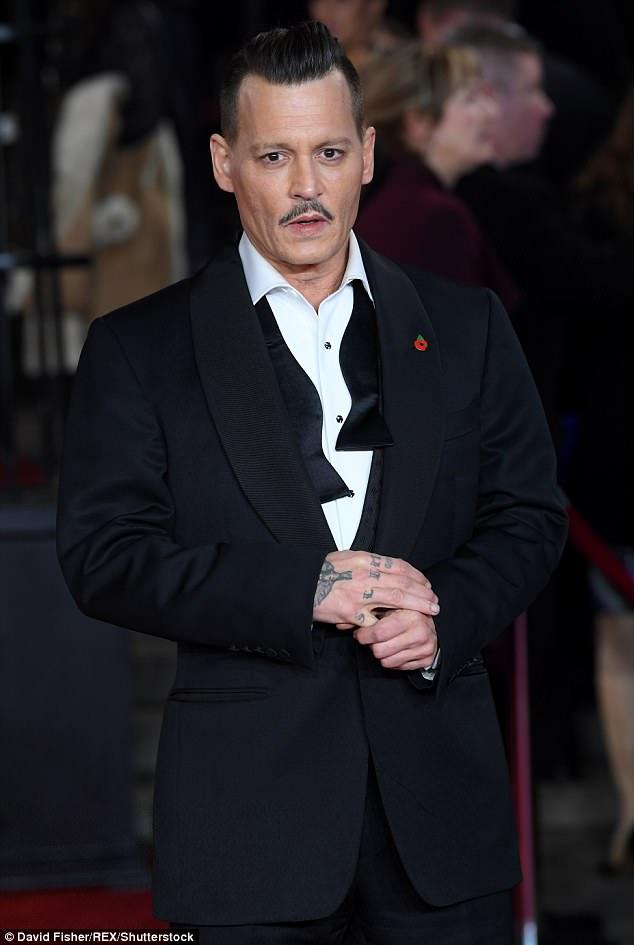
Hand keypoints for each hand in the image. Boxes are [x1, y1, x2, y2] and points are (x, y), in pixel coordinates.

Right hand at [313, 551, 438, 628]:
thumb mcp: (346, 557)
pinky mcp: (352, 612)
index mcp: (365, 560)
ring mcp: (360, 594)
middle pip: (402, 583)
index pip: (398, 566)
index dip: (416, 576)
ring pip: (396, 599)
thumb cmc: (321, 572)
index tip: (425, 583)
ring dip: (416, 606)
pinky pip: (375, 620)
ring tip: (428, 611)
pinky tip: (401, 627)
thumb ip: (367, 562)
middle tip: (434, 601)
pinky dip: (389, 624)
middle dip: (422, 593)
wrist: (301, 585)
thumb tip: (386, 566)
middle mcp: (365, 575)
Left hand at [354, 609, 437, 670]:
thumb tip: (346, 622)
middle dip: (372, 645)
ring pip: (387, 662)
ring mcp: (425, 648)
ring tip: (384, 643)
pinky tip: (395, 649)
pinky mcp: (427, 660)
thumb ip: (373, 613)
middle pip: (380, 651)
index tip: (359, 634)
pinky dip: (393, 660)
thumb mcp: (392, 606)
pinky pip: (398, 667)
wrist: (432, 622)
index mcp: (411, 616)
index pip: (379, 633)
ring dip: (382, 654)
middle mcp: (420, 633)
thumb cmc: (407, 613)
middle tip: (372, 639)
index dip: (364, 635)